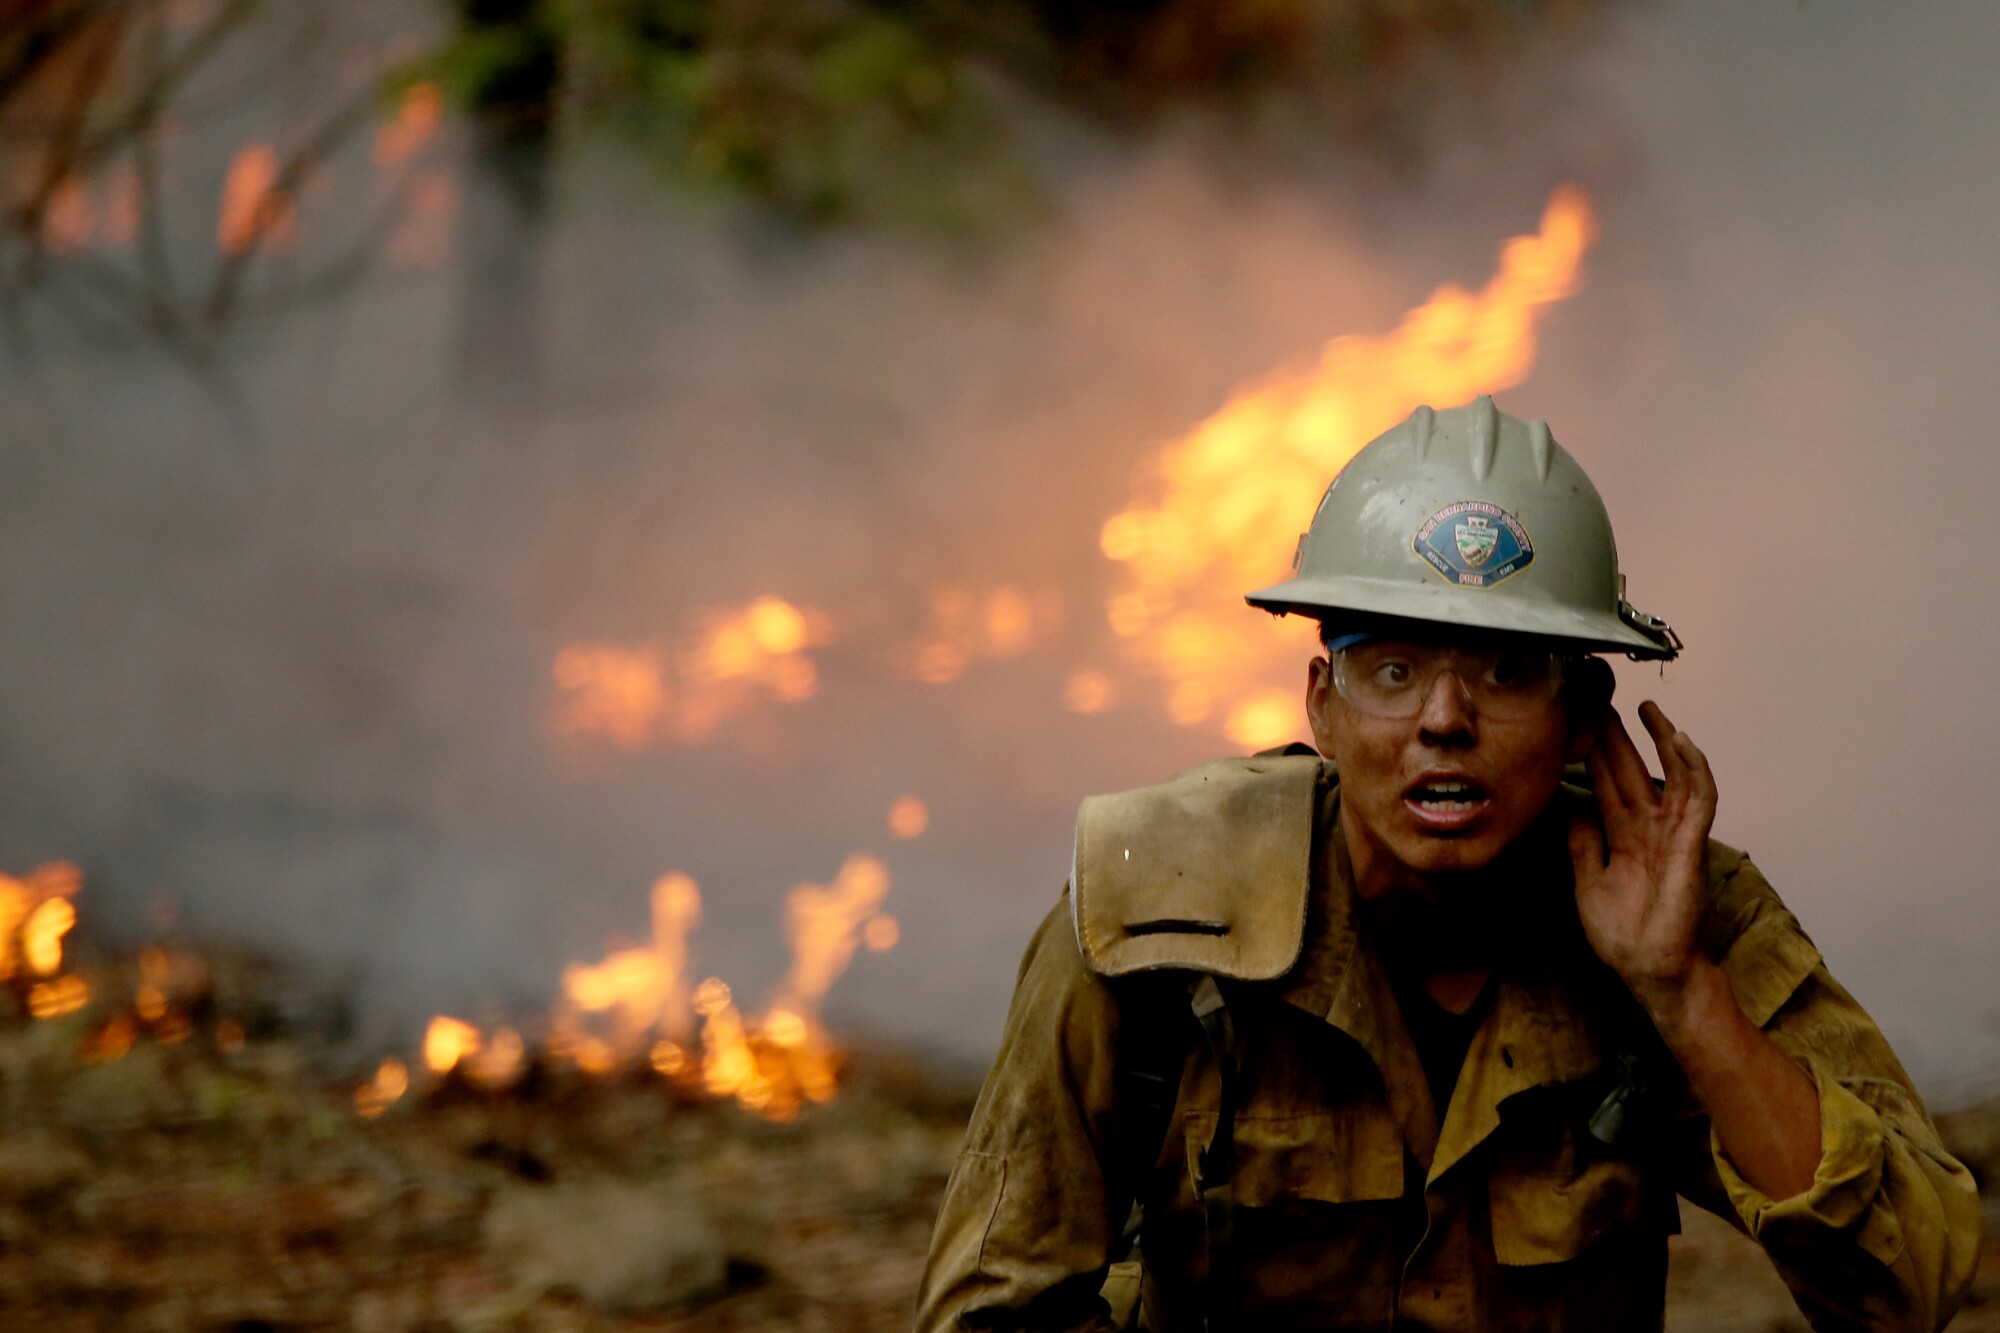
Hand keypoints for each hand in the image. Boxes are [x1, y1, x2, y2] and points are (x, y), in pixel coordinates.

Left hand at [1568, 700, 1719, 1029]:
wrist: (1651, 971)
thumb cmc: (1624, 934)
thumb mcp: (1588, 880)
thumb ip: (1581, 842)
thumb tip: (1567, 805)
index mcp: (1623, 835)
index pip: (1606, 782)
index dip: (1593, 750)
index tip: (1576, 719)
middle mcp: (1649, 827)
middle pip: (1632, 768)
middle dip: (1617, 733)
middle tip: (1600, 694)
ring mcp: (1673, 834)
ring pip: (1671, 774)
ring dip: (1660, 740)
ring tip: (1645, 708)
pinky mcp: (1691, 845)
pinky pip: (1698, 799)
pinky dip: (1692, 768)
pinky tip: (1680, 742)